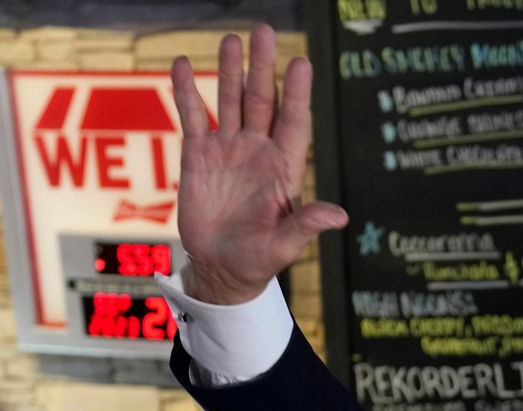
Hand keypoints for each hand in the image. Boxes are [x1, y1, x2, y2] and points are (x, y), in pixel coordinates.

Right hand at [171, 23, 347, 304]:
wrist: (221, 268)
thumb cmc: (258, 260)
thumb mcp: (284, 246)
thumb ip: (306, 225)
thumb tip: (340, 216)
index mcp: (283, 169)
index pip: (294, 123)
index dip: (296, 94)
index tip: (301, 63)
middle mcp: (258, 151)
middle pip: (262, 100)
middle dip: (263, 67)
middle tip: (264, 31)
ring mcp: (228, 149)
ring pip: (229, 101)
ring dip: (229, 70)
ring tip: (231, 40)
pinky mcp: (198, 156)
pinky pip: (192, 117)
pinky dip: (186, 92)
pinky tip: (182, 64)